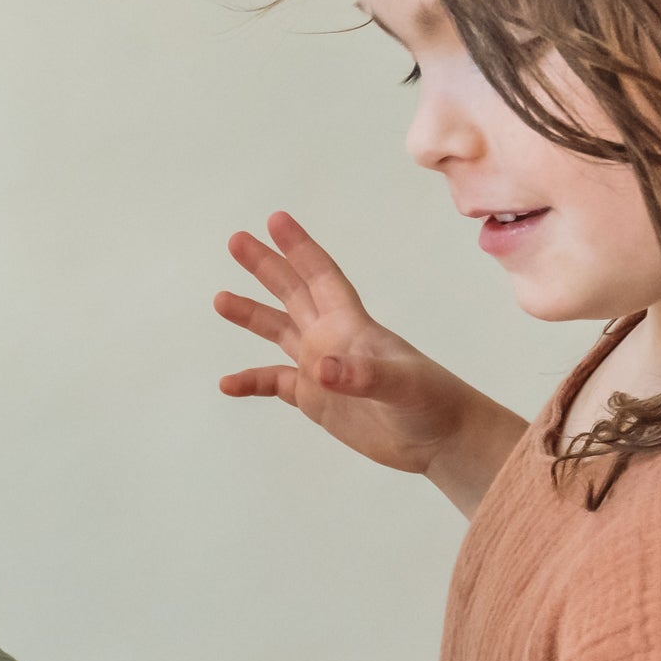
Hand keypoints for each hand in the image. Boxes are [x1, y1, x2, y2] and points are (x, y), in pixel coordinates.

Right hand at [214, 211, 487, 478]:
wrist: (439, 440)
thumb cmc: (431, 403)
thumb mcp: (400, 386)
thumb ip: (360, 376)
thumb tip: (318, 368)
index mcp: (352, 325)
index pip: (321, 276)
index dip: (299, 248)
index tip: (275, 220)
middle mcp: (332, 338)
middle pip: (293, 293)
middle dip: (266, 267)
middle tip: (236, 241)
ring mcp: (321, 368)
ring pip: (278, 333)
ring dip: (251, 316)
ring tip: (220, 299)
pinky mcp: (315, 399)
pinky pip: (274, 383)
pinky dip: (251, 381)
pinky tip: (227, 384)